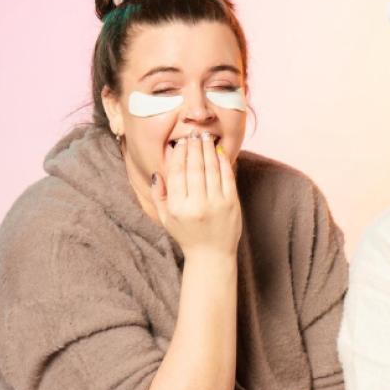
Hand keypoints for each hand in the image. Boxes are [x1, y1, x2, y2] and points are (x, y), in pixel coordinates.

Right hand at [151, 132, 241, 258]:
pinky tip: (218, 151)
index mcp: (177, 207)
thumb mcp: (166, 218)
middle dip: (194, 147)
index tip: (180, 143)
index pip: (177, 173)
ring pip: (211, 168)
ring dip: (208, 150)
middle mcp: (196, 205)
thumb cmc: (186, 235)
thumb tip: (157, 172)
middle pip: (194, 167)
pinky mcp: (232, 203)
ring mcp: (216, 203)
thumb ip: (159, 195)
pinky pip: (227, 176)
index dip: (179, 154)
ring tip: (205, 137)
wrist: (212, 255)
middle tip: (193, 134)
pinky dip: (222, 161)